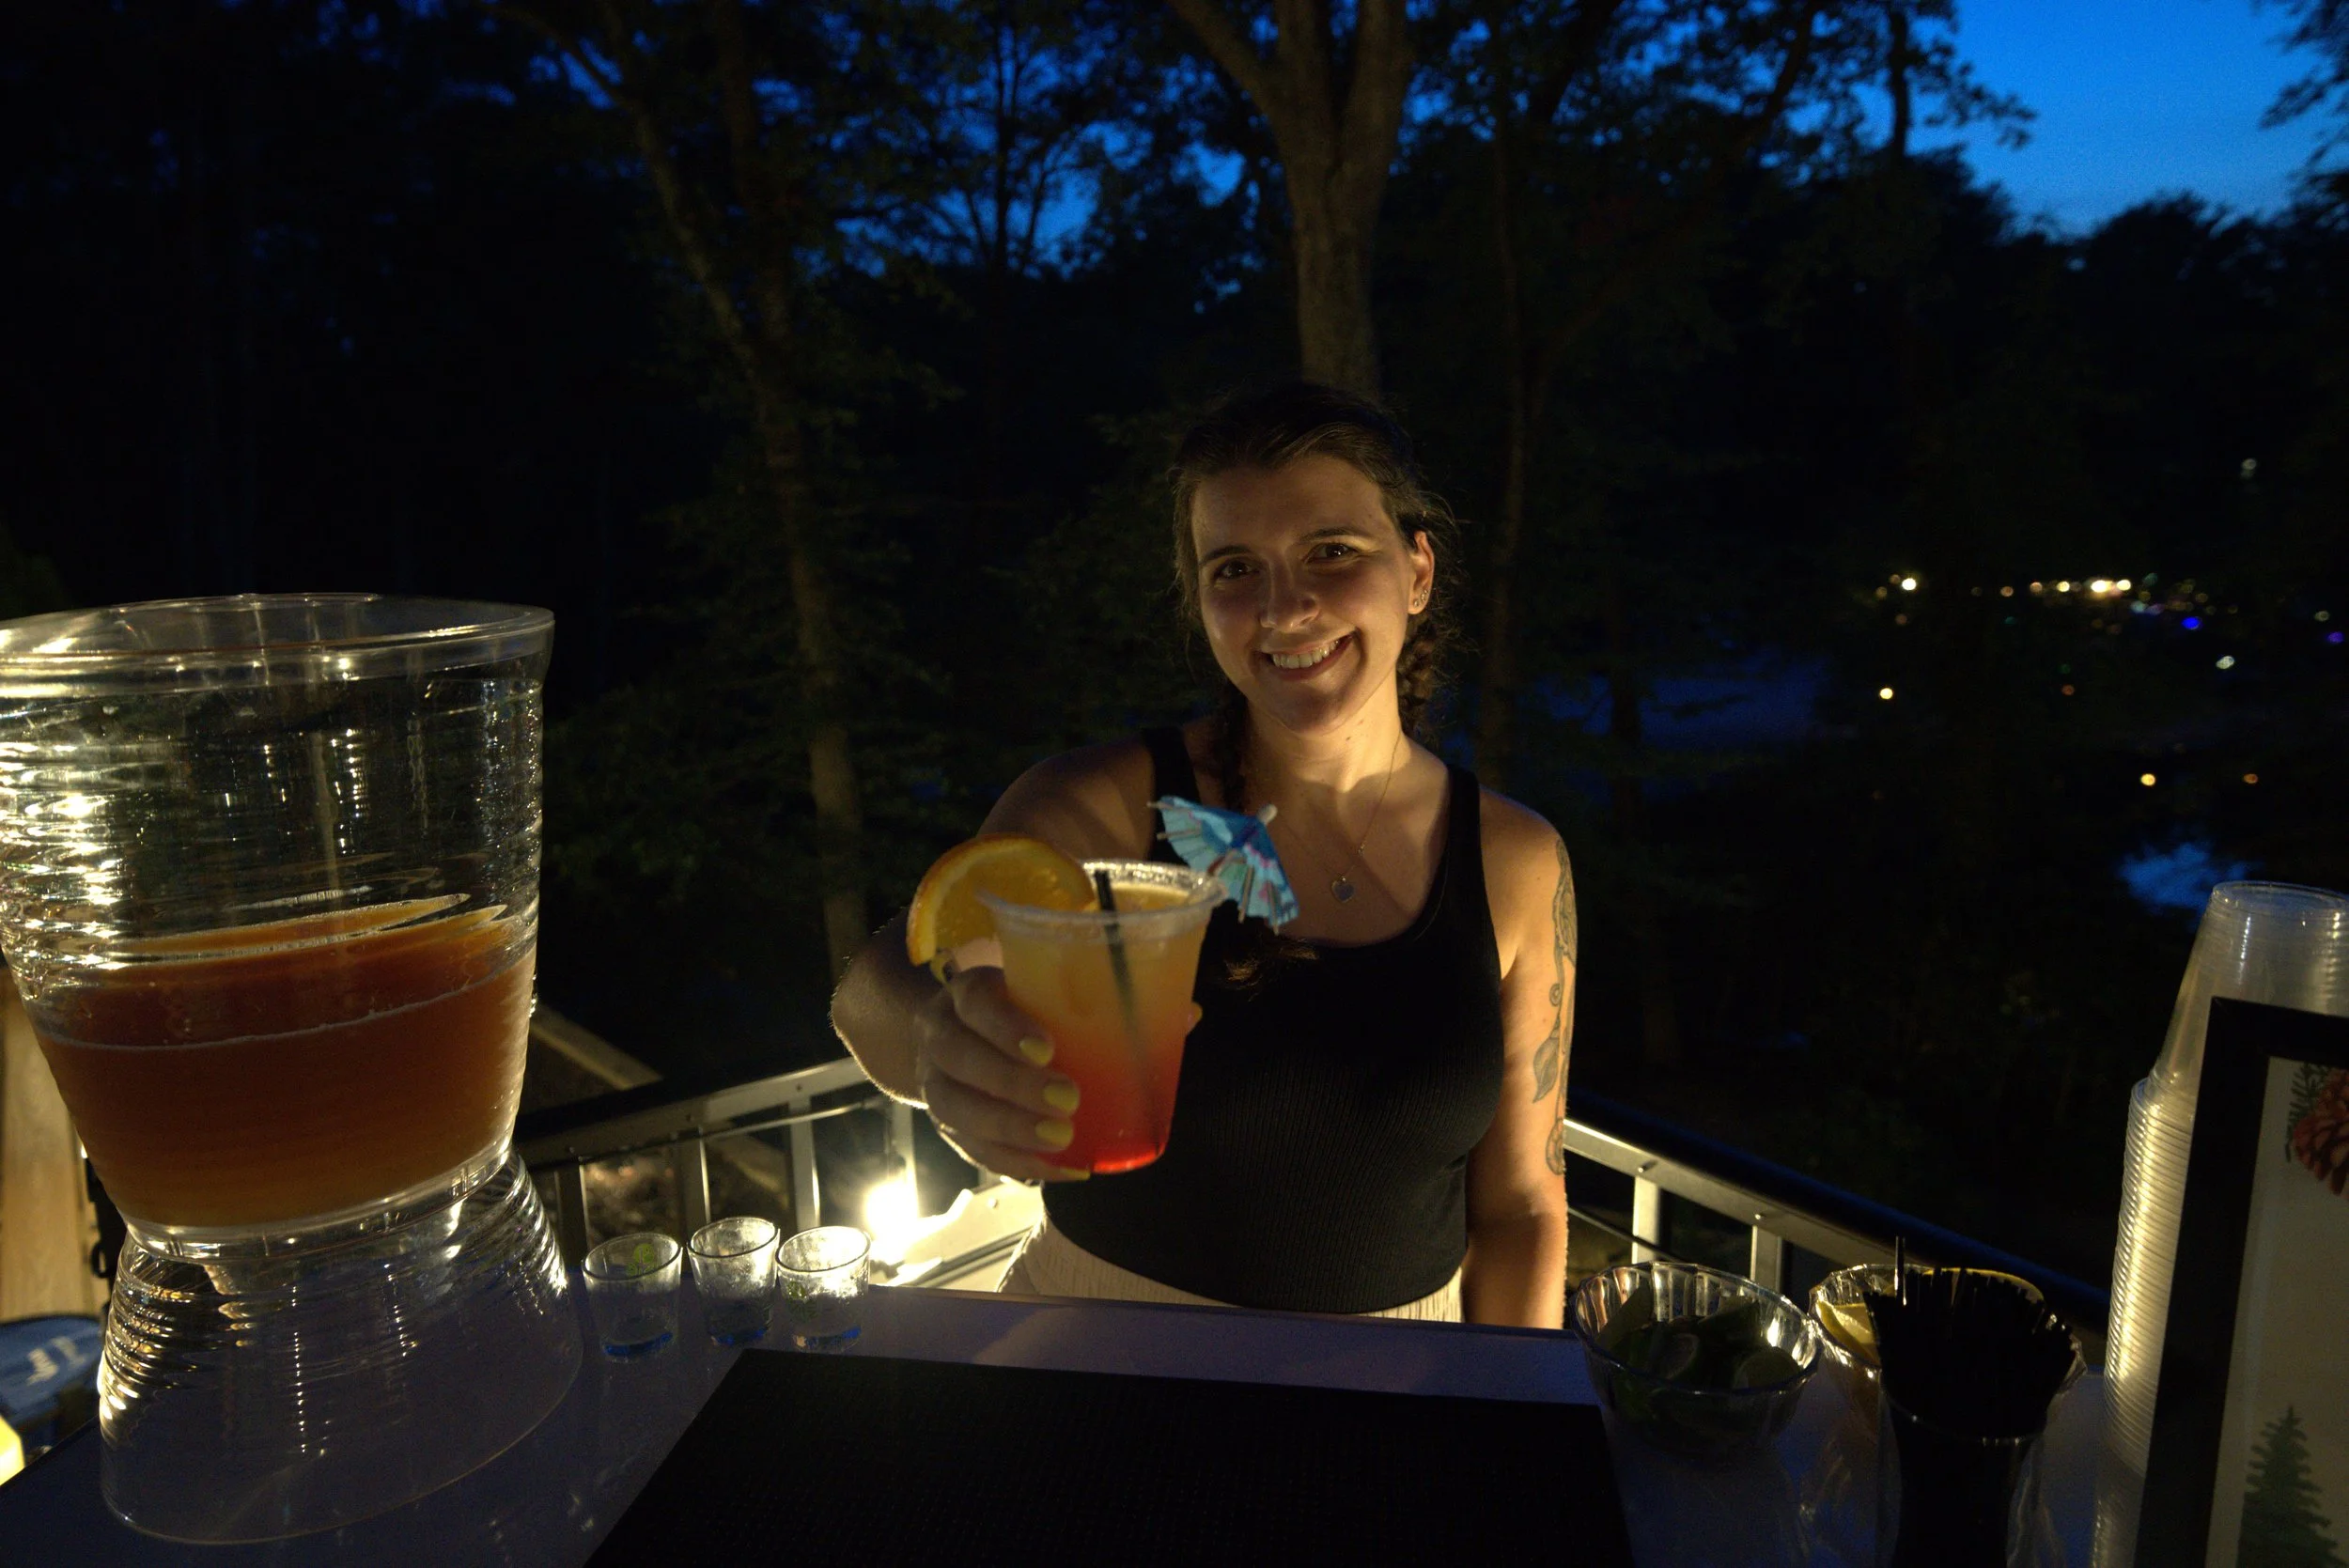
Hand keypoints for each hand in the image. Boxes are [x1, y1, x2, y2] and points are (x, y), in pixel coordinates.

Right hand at [913, 967, 1091, 1182]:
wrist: (960, 1034)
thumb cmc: (1018, 1009)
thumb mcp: (1037, 991)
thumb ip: (1084, 1001)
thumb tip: (1175, 1015)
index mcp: (964, 993)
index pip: (976, 1004)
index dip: (1006, 1027)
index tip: (1048, 1049)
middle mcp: (938, 1036)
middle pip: (959, 1058)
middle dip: (1013, 1083)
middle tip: (1067, 1099)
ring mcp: (934, 1084)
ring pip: (955, 1109)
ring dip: (1010, 1129)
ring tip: (1060, 1140)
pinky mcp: (947, 1127)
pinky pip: (973, 1150)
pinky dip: (1017, 1162)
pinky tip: (1058, 1168)